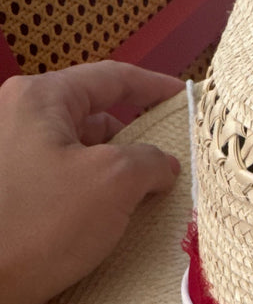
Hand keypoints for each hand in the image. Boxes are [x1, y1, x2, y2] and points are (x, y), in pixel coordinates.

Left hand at [0, 61, 183, 303]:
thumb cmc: (40, 224)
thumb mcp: (113, 181)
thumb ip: (150, 160)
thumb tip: (164, 164)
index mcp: (39, 100)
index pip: (109, 79)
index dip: (153, 86)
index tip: (183, 97)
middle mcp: (20, 121)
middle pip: (95, 119)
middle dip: (136, 141)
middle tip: (170, 166)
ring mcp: (14, 160)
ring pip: (82, 155)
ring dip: (116, 175)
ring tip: (146, 202)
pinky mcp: (14, 197)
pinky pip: (67, 185)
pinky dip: (95, 198)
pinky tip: (115, 222)